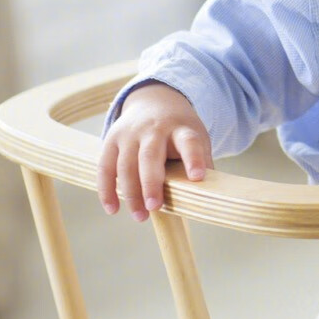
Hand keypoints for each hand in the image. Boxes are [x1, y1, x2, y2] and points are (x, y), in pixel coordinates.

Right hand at [97, 82, 212, 221]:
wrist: (155, 101)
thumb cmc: (180, 130)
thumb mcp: (197, 137)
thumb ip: (202, 162)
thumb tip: (213, 194)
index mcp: (181, 129)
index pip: (189, 143)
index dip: (194, 159)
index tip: (198, 177)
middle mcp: (154, 129)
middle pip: (150, 156)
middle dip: (151, 183)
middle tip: (154, 207)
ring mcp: (130, 134)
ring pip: (125, 164)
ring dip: (130, 193)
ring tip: (140, 217)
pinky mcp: (112, 140)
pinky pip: (105, 167)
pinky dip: (107, 190)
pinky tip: (113, 209)